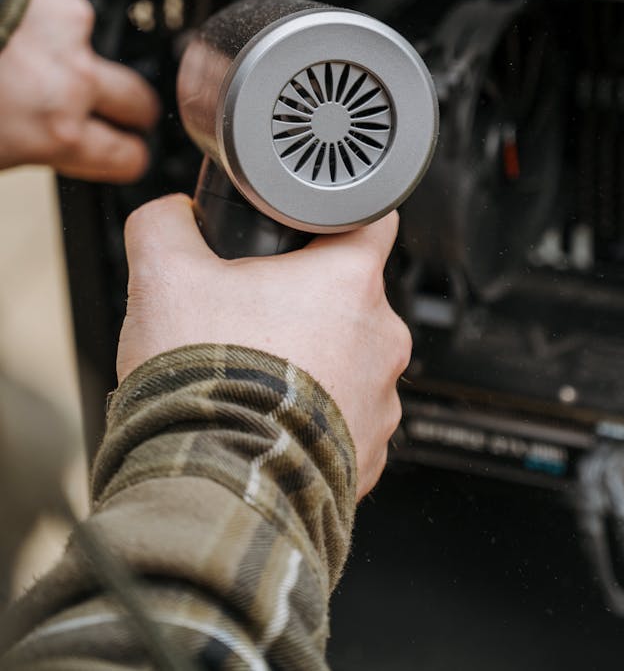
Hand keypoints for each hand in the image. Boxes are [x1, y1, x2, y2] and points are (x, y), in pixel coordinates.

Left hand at [0, 0, 159, 180]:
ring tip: (17, 33)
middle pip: (137, 101)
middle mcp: (74, 77)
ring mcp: (71, 22)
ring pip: (87, 37)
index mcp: (55, 130)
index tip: (125, 153)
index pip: (123, 157)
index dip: (124, 157)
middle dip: (130, 107)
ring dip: (63, 39)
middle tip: (113, 105)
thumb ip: (18, 145)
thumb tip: (30, 146)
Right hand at [118, 194, 408, 498]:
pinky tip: (267, 420)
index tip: (303, 230)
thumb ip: (167, 224)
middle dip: (303, 301)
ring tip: (255, 376)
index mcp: (349, 280)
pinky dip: (312, 417)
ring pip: (348, 360)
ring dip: (311, 363)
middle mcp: (382, 338)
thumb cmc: (204, 383)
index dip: (331, 219)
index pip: (367, 220)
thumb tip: (171, 214)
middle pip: (348, 296)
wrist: (212, 488)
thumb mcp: (163, 276)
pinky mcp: (369, 454)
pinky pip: (344, 419)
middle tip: (251, 315)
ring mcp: (381, 401)